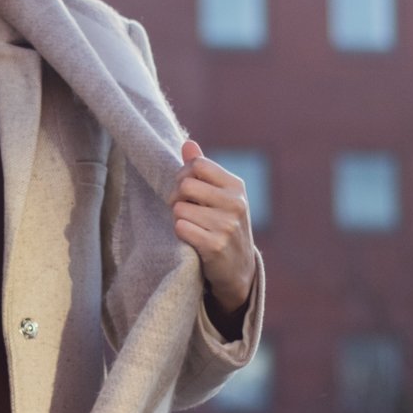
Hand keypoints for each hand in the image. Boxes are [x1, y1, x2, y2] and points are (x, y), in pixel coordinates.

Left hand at [168, 140, 256, 314]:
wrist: (238, 268)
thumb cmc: (223, 225)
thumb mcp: (220, 196)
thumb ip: (203, 170)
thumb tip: (188, 144)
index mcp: (236, 186)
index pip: (197, 165)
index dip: (183, 175)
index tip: (185, 190)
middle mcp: (235, 204)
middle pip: (185, 185)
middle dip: (175, 197)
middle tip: (182, 209)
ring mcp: (227, 225)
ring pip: (179, 209)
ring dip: (178, 218)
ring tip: (190, 226)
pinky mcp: (215, 246)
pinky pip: (181, 228)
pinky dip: (180, 233)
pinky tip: (191, 239)